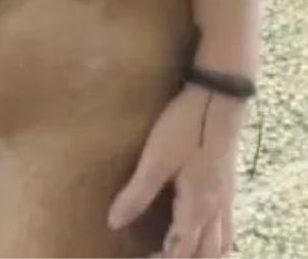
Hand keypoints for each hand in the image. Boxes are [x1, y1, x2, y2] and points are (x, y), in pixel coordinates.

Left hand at [108, 85, 245, 257]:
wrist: (218, 99)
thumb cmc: (185, 128)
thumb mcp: (155, 161)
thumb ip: (136, 194)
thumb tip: (114, 223)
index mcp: (198, 207)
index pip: (183, 250)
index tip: (142, 258)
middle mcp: (217, 209)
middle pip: (207, 254)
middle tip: (156, 256)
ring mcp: (226, 199)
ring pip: (222, 243)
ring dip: (202, 254)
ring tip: (177, 252)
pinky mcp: (227, 187)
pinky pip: (226, 227)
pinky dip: (214, 239)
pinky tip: (199, 230)